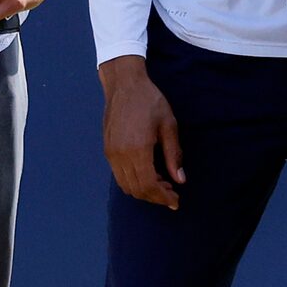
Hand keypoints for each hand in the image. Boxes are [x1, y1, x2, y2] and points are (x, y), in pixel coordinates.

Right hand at [99, 56, 184, 208]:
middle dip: (155, 197)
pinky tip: (148, 174)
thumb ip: (174, 154)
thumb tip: (180, 179)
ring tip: (162, 184)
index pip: (149, 185)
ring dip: (144, 191)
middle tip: (172, 194)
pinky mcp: (107, 150)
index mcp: (137, 149)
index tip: (176, 202)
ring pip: (126, 185)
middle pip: (136, 189)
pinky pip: (119, 175)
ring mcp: (111, 153)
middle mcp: (120, 155)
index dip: (163, 197)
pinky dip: (133, 181)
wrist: (125, 85)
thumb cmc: (150, 101)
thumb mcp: (169, 125)